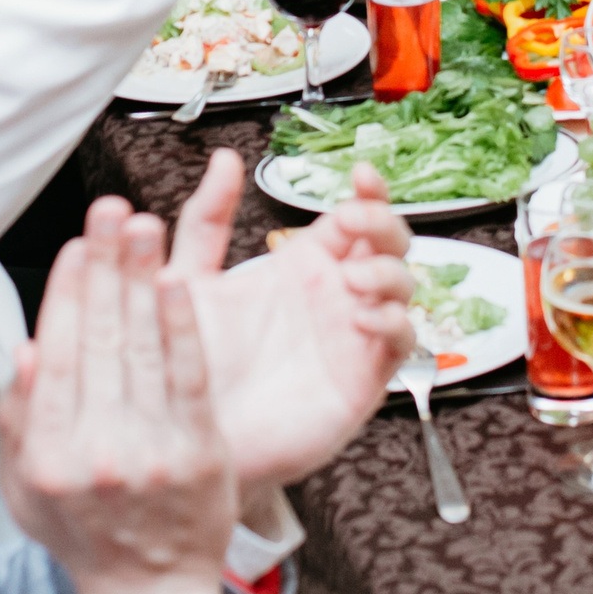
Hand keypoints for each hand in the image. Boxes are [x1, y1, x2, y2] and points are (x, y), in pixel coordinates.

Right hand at [0, 196, 231, 593]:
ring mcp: (149, 450)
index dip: (65, 292)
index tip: (74, 246)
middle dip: (104, 266)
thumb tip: (26, 349)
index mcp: (48, 455)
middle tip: (110, 210)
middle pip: (100, 338)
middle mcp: (96, 451)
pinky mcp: (197, 450)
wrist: (149, 590)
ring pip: (142, 347)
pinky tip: (176, 282)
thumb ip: (18, 420)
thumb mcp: (23, 488)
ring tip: (141, 225)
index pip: (56, 353)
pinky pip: (188, 374)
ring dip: (141, 277)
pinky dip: (181, 325)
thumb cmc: (84, 533)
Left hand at [162, 153, 416, 488]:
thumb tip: (224, 159)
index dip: (368, 191)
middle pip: (390, 242)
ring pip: (404, 285)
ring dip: (388, 272)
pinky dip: (392, 320)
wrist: (192, 435)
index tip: (359, 174)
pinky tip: (361, 317)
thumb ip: (207, 220)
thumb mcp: (188, 280)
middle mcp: (335, 293)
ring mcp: (353, 333)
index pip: (353, 214)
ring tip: (351, 280)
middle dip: (381, 223)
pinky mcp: (363, 376)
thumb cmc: (188, 361)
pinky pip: (402, 341)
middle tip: (352, 223)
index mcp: (303, 263)